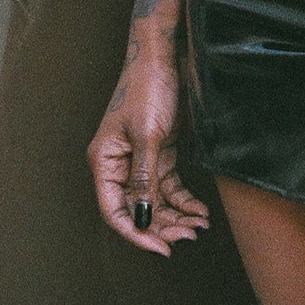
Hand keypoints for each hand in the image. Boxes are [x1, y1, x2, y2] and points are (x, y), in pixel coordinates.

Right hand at [88, 31, 209, 255]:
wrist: (164, 55)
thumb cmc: (148, 88)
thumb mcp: (148, 136)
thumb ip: (144, 179)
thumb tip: (142, 217)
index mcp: (105, 161)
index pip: (114, 211)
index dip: (136, 233)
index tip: (161, 249)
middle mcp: (119, 164)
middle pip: (137, 209)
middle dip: (162, 227)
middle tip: (188, 237)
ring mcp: (140, 159)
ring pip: (155, 200)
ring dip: (176, 216)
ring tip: (199, 226)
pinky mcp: (159, 152)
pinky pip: (168, 185)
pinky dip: (183, 199)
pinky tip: (200, 210)